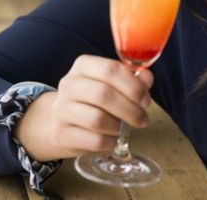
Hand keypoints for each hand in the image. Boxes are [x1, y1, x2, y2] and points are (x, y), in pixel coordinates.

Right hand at [13, 55, 153, 160]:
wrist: (60, 120)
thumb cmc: (93, 99)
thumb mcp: (111, 83)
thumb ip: (133, 79)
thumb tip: (147, 77)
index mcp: (84, 65)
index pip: (111, 69)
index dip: (133, 85)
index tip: (146, 100)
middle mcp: (69, 84)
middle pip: (104, 94)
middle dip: (130, 109)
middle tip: (143, 119)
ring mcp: (62, 109)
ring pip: (97, 119)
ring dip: (119, 126)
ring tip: (125, 128)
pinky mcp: (62, 133)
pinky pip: (94, 140)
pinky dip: (110, 141)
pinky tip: (113, 138)